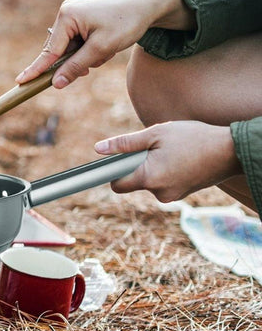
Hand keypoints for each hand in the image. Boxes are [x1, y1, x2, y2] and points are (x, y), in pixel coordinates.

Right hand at [16, 0, 191, 87]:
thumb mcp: (101, 50)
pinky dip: (89, 52)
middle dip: (78, 61)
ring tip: (107, 48)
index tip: (20, 82)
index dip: (36, 70)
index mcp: (67, 16)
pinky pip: (77, 46)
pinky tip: (104, 46)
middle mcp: (65, 14)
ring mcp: (71, 17)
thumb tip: (56, 84)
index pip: (49, 51)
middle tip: (100, 56)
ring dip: (87, 57)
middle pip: (59, 53)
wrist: (145, 7)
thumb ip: (76, 67)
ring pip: (69, 52)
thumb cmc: (125, 24)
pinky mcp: (78, 21)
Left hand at [94, 121, 241, 202]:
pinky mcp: (181, 194)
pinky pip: (161, 182)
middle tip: (152, 147)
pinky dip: (163, 170)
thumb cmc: (193, 138)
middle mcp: (159, 193)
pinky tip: (178, 157)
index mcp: (150, 179)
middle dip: (135, 164)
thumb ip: (125, 143)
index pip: (116, 184)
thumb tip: (99, 150)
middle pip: (132, 181)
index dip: (112, 171)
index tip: (114, 160)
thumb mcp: (155, 134)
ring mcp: (172, 196)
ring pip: (148, 180)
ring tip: (170, 151)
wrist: (231, 150)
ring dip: (151, 166)